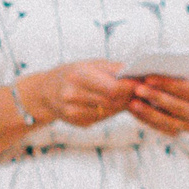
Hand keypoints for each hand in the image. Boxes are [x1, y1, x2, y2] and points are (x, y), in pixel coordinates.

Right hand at [19, 61, 135, 127]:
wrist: (44, 92)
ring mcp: (73, 113)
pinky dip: (113, 110)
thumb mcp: (89, 64)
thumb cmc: (73, 72)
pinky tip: (118, 103)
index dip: (130, 87)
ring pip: (110, 111)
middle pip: (113, 101)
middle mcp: (72, 96)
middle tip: (144, 90)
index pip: (112, 87)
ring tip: (133, 96)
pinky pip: (103, 117)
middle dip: (130, 95)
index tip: (143, 82)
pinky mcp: (78, 123)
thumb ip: (113, 69)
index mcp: (77, 76)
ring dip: (124, 104)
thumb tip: (139, 72)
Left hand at [127, 71, 188, 135]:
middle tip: (137, 89)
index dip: (168, 84)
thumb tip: (154, 68)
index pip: (188, 90)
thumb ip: (179, 73)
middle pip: (178, 107)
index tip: (149, 77)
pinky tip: (134, 110)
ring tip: (132, 102)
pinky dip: (147, 119)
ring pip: (168, 122)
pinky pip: (161, 128)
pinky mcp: (179, 132)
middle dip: (157, 98)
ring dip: (149, 113)